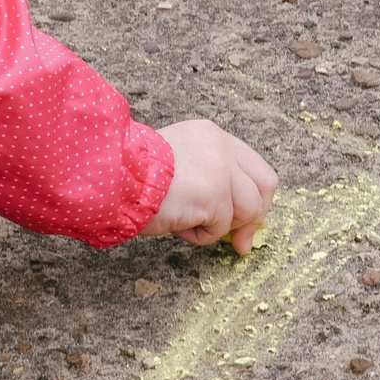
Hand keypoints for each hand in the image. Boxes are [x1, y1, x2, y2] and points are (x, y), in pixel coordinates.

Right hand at [142, 120, 278, 253]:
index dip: (255, 199)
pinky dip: (199, 235)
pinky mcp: (215, 193)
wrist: (113, 178)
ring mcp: (221, 168)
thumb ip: (211, 185)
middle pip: (265, 185)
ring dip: (217, 227)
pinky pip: (220, 228)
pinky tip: (177, 223)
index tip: (245, 224)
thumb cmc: (134, 178)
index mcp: (211, 136)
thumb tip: (240, 228)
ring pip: (247, 211)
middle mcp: (221, 145)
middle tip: (239, 243)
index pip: (254, 167)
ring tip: (185, 220)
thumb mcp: (179, 171)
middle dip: (255, 218)